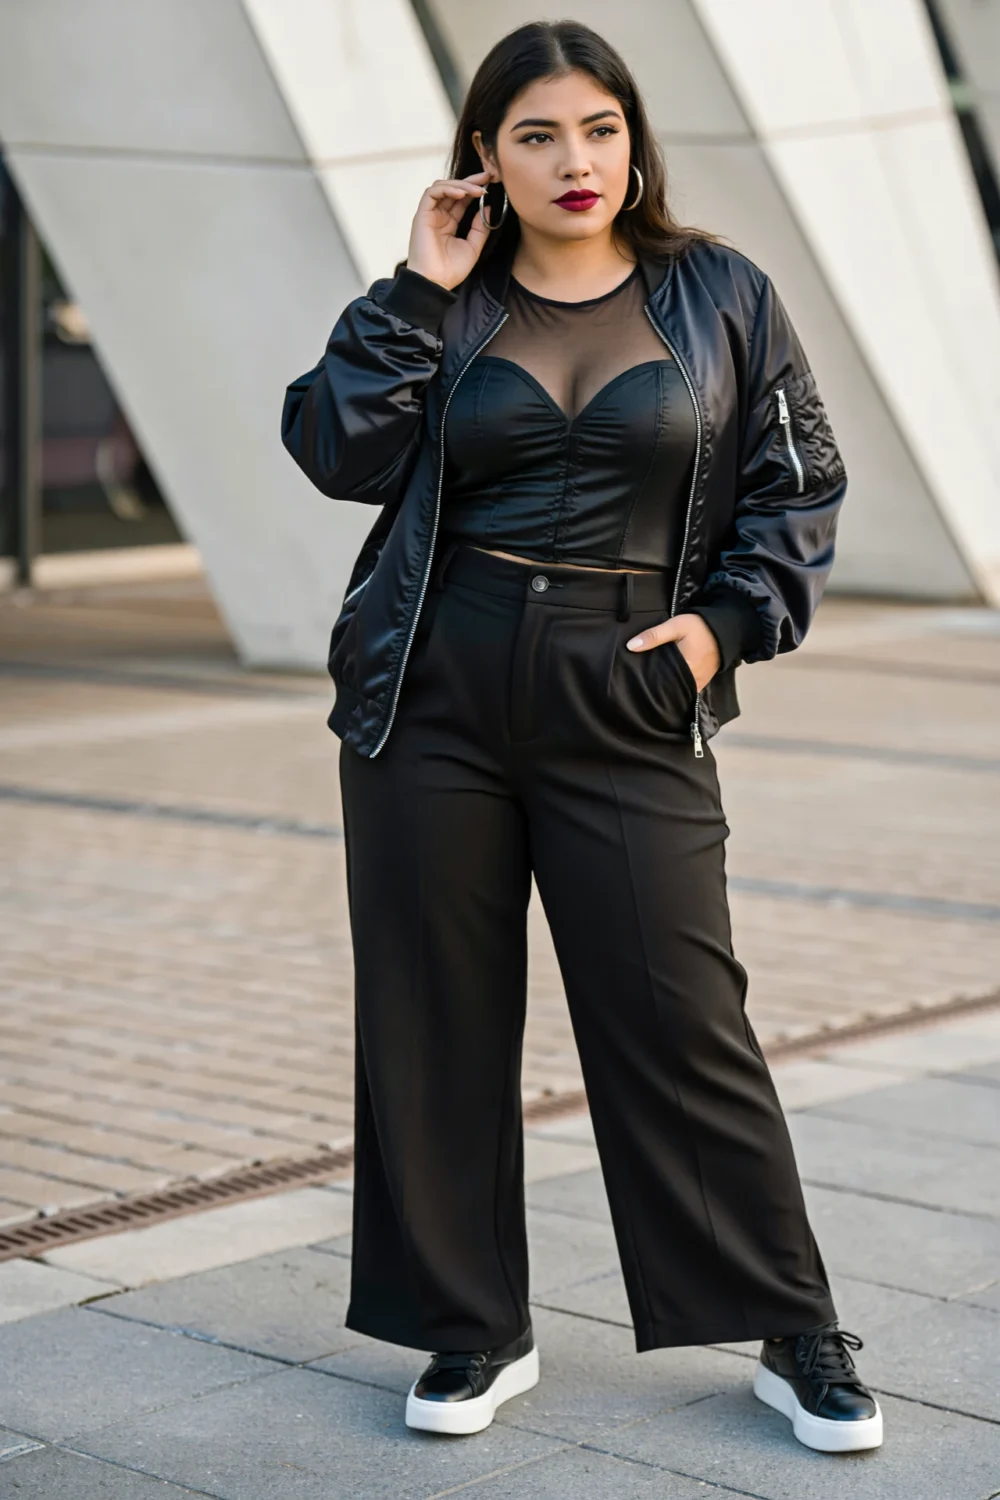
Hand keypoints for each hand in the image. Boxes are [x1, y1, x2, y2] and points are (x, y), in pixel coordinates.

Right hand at [406, 171, 493, 290]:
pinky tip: (462, 194)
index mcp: (449, 222)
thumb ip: (480, 227)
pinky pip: (432, 193)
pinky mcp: (421, 215)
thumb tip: (488, 207)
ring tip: (478, 190)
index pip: (462, 199)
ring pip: (442, 187)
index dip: (475, 188)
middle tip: (488, 176)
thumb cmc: (451, 270)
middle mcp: (438, 215)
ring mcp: (429, 214)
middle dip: (471, 180)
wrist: (435, 283)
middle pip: (453, 189)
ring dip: (461, 184)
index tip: (491, 182)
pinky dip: (447, 189)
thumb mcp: (473, 247)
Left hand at [626, 613, 719, 691]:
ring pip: (675, 689)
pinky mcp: (701, 683)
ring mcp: (697, 684)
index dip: (646, 679)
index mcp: (684, 668)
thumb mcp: (675, 626)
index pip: (659, 680)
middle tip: (637, 680)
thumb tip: (631, 646)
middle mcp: (691, 680)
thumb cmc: (699, 627)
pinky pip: (684, 689)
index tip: (632, 677)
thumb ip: (653, 636)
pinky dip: (674, 685)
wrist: (725, 630)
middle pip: (666, 687)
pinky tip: (664, 680)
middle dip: (653, 684)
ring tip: (648, 681)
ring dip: (664, 686)